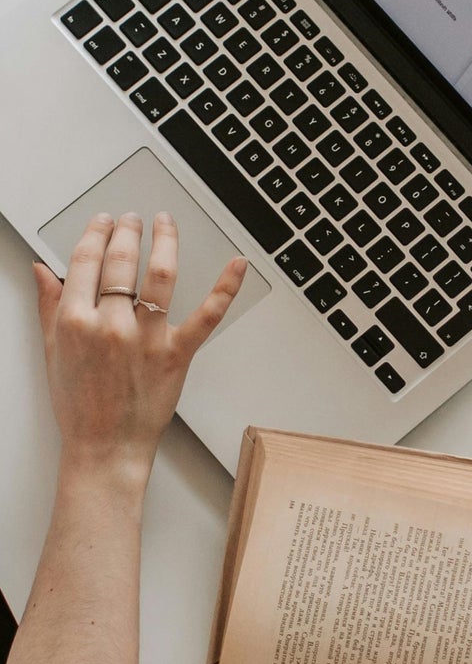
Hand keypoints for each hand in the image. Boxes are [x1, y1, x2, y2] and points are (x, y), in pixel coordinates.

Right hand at [33, 211, 246, 480]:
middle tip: (133, 218)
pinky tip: (237, 264)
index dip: (95, 233)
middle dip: (128, 231)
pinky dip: (225, 288)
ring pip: (160, 276)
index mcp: (75, 320)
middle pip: (121, 262)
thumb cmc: (80, 405)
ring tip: (165, 223)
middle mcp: (111, 324)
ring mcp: (146, 338)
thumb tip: (43, 269)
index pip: (84, 261)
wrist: (106, 446)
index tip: (103, 221)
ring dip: (164, 241)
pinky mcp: (177, 355)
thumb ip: (49, 306)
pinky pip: (206, 316)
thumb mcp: (53, 352)